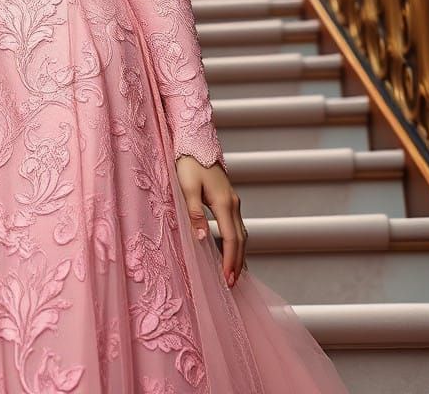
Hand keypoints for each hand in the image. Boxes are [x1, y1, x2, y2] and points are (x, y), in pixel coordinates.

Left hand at [176, 154, 246, 288]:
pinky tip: (231, 250)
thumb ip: (194, 214)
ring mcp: (233, 201)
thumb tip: (201, 239)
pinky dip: (237, 242)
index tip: (227, 279)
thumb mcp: (187, 188)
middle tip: (232, 284)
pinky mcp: (229, 199)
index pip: (231, 239)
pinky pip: (237, 226)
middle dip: (237, 263)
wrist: (196, 145)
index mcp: (224, 203)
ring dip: (239, 254)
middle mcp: (233, 204)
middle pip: (240, 239)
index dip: (229, 260)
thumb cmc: (188, 165)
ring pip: (241, 233)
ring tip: (234, 273)